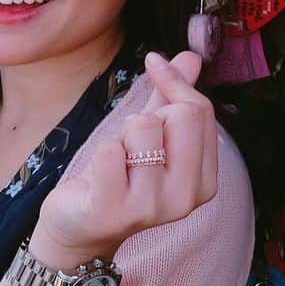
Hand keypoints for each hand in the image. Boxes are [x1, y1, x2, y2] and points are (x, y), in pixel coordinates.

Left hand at [34, 50, 217, 264]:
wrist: (80, 228)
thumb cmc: (118, 179)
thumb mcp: (150, 138)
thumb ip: (170, 98)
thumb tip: (190, 57)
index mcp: (204, 181)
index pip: (200, 111)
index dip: (174, 81)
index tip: (154, 65)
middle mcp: (185, 198)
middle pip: (181, 115)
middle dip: (148, 116)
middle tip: (132, 145)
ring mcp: (150, 208)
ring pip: (143, 127)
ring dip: (121, 136)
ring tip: (116, 163)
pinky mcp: (113, 210)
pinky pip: (109, 150)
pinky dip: (100, 152)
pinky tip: (99, 176)